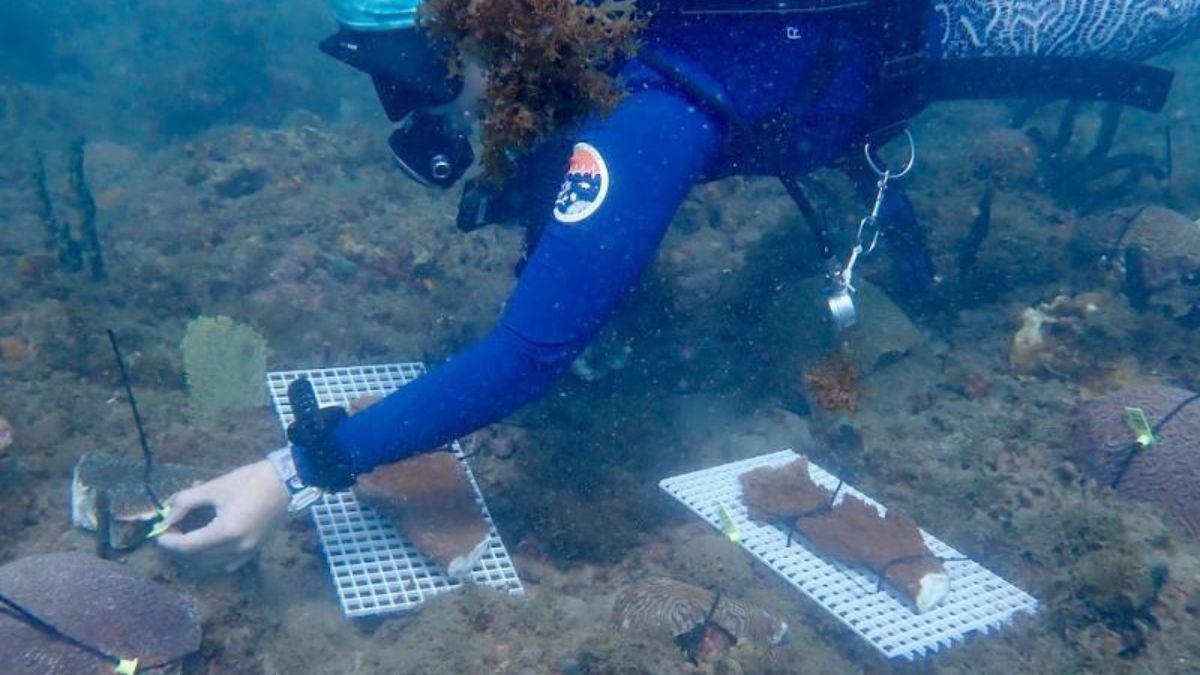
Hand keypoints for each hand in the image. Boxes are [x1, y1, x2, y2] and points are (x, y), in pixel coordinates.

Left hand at [156, 459, 289, 572]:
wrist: (287, 482)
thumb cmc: (251, 481)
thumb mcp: (214, 487)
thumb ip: (186, 502)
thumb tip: (166, 515)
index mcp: (226, 531)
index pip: (187, 546)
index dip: (168, 540)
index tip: (158, 531)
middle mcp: (237, 548)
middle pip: (195, 558)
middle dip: (178, 546)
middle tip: (170, 530)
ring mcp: (247, 552)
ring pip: (210, 564)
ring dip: (193, 554)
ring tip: (186, 535)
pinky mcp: (254, 551)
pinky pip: (226, 564)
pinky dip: (211, 558)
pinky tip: (207, 544)